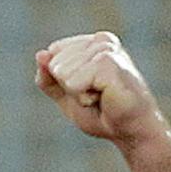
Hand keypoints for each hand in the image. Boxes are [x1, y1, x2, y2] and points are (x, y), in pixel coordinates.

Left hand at [34, 32, 164, 146]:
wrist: (130, 131)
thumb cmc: (102, 113)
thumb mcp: (66, 94)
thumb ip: (48, 77)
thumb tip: (40, 54)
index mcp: (92, 42)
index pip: (53, 53)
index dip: (62, 80)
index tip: (87, 89)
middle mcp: (101, 40)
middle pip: (55, 64)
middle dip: (70, 87)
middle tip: (96, 95)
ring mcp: (107, 49)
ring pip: (62, 72)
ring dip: (78, 93)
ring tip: (102, 96)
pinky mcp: (109, 62)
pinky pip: (73, 82)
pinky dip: (84, 97)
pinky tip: (105, 97)